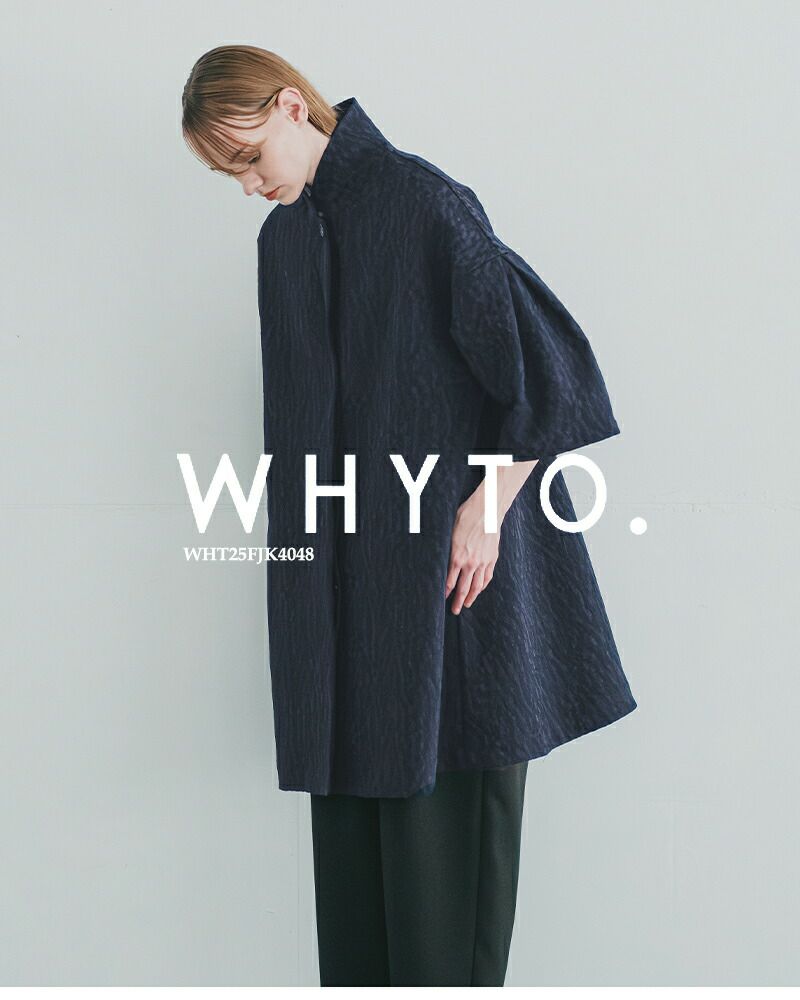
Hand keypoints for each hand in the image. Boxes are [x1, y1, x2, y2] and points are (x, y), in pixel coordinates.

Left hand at [445, 486, 501, 614]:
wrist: (487, 509)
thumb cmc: (466, 515)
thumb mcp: (449, 530)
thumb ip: (445, 546)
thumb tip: (438, 554)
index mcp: (457, 556)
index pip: (449, 581)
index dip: (445, 592)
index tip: (442, 599)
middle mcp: (471, 562)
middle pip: (463, 588)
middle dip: (458, 601)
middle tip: (454, 610)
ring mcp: (483, 561)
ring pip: (477, 585)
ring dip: (471, 597)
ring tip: (467, 604)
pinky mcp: (493, 558)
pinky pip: (488, 576)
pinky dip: (483, 585)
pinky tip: (480, 589)